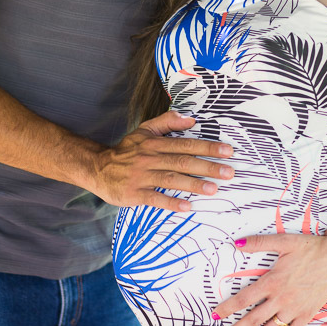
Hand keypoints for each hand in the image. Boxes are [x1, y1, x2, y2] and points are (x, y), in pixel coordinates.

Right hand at [92, 110, 233, 211]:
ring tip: (213, 189)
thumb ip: (167, 122)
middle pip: (182, 161)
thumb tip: (191, 119)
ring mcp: (141, 176)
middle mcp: (149, 158)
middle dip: (207, 166)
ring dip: (193, 184)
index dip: (207, 147)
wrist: (98, 168)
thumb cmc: (126, 151)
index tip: (227, 151)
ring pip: (171, 179)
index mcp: (154, 143)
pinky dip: (171, 202)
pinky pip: (155, 198)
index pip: (185, 144)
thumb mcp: (144, 131)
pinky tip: (187, 206)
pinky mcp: (134, 193)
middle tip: (228, 172)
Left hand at [213, 234, 326, 325]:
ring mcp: (294, 309)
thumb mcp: (284, 241)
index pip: (243, 298)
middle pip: (253, 319)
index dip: (227, 308)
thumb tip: (236, 243)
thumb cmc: (311, 248)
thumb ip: (259, 243)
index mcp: (272, 281)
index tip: (216, 315)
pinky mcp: (307, 314)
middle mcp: (281, 299)